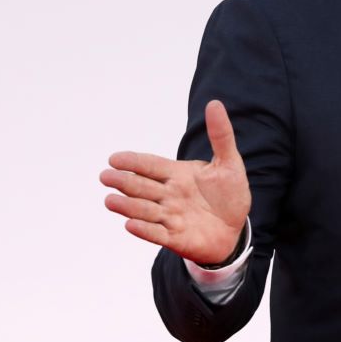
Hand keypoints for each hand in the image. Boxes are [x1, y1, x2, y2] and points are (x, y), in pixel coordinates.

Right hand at [100, 100, 250, 264]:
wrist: (235, 229)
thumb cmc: (229, 194)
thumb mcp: (229, 163)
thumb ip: (220, 136)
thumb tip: (214, 103)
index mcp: (177, 174)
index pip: (151, 165)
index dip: (133, 162)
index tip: (114, 158)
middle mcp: (169, 195)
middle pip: (142, 186)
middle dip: (124, 182)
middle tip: (105, 176)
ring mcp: (170, 217)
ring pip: (145, 210)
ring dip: (127, 206)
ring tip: (110, 200)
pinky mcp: (175, 237)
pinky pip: (157, 233)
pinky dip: (144, 230)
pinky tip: (130, 225)